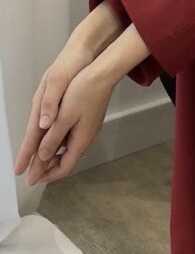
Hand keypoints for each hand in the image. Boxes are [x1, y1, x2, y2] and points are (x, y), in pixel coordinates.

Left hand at [13, 43, 108, 184]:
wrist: (102, 75)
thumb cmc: (84, 92)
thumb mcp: (64, 117)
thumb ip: (53, 139)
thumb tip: (42, 157)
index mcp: (80, 140)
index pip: (64, 168)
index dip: (47, 175)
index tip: (33, 178)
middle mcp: (86, 138)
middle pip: (67, 161)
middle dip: (49, 167)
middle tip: (33, 170)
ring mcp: (88, 130)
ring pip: (69, 150)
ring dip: (53, 155)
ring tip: (38, 156)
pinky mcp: (88, 121)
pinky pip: (72, 139)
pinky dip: (60, 144)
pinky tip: (52, 138)